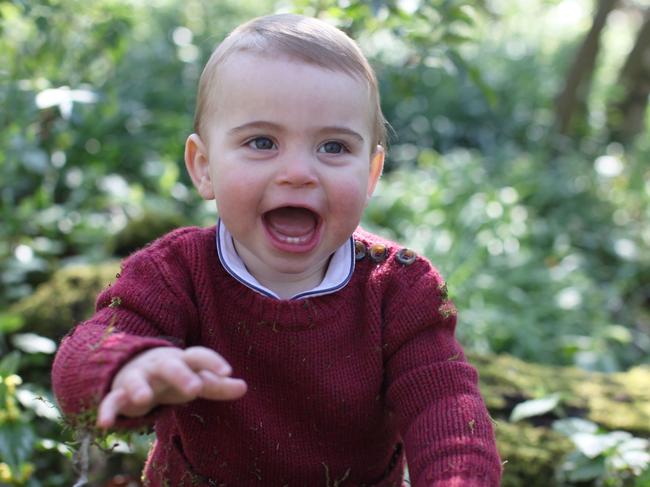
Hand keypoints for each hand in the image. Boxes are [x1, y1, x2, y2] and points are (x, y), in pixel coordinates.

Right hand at [97, 346, 246, 428]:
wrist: (129, 367)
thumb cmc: (170, 377)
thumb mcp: (193, 379)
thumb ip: (217, 385)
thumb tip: (245, 387)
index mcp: (181, 361)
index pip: (198, 356)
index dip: (212, 362)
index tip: (228, 371)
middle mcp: (159, 366)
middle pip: (171, 366)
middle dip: (181, 375)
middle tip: (195, 388)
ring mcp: (138, 378)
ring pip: (137, 381)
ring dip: (140, 388)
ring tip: (145, 400)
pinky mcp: (118, 394)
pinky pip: (111, 401)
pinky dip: (107, 411)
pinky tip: (105, 424)